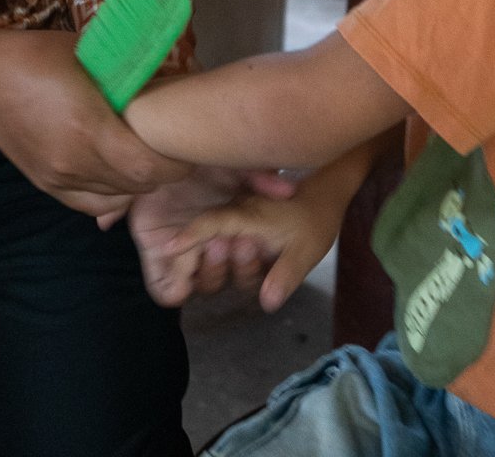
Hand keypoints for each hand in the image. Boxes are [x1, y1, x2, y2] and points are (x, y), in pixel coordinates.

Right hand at [0, 25, 189, 216]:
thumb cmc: (38, 56)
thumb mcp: (91, 55)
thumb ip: (126, 75)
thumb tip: (166, 80)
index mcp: (90, 131)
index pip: (147, 168)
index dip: (175, 165)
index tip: (189, 148)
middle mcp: (76, 164)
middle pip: (136, 187)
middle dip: (162, 173)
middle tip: (175, 151)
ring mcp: (58, 179)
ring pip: (114, 199)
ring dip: (137, 184)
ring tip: (147, 160)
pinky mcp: (45, 185)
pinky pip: (89, 203)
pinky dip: (111, 195)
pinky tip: (117, 179)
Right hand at [160, 154, 368, 312]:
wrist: (328, 191)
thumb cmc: (316, 218)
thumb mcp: (307, 250)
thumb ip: (285, 274)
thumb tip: (267, 303)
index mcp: (246, 217)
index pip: (209, 225)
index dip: (188, 237)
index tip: (166, 247)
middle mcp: (236, 217)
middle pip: (207, 239)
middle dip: (212, 261)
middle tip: (236, 255)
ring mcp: (239, 219)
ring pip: (216, 241)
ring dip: (230, 263)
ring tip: (255, 253)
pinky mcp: (244, 223)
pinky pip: (227, 238)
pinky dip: (235, 262)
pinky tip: (256, 267)